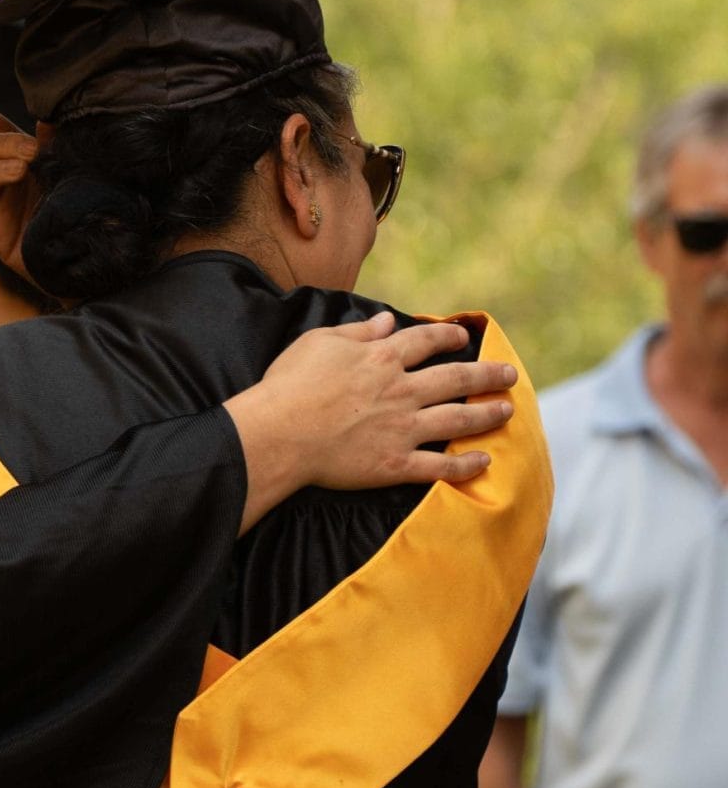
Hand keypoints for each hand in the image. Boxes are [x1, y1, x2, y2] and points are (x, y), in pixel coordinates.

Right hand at [232, 314, 516, 500]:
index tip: (463, 337)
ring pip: (458, 419)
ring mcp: (402, 429)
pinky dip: (465, 466)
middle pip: (456, 379)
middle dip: (487, 374)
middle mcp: (401, 391)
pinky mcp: (394, 464)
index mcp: (381, 359)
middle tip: (509, 374)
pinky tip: (484, 462)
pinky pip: (439, 466)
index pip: (425, 342)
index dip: (447, 337)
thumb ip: (358, 332)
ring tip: (507, 410)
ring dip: (487, 414)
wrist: (278, 434)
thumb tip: (387, 321)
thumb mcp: (318, 343)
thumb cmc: (289, 385)